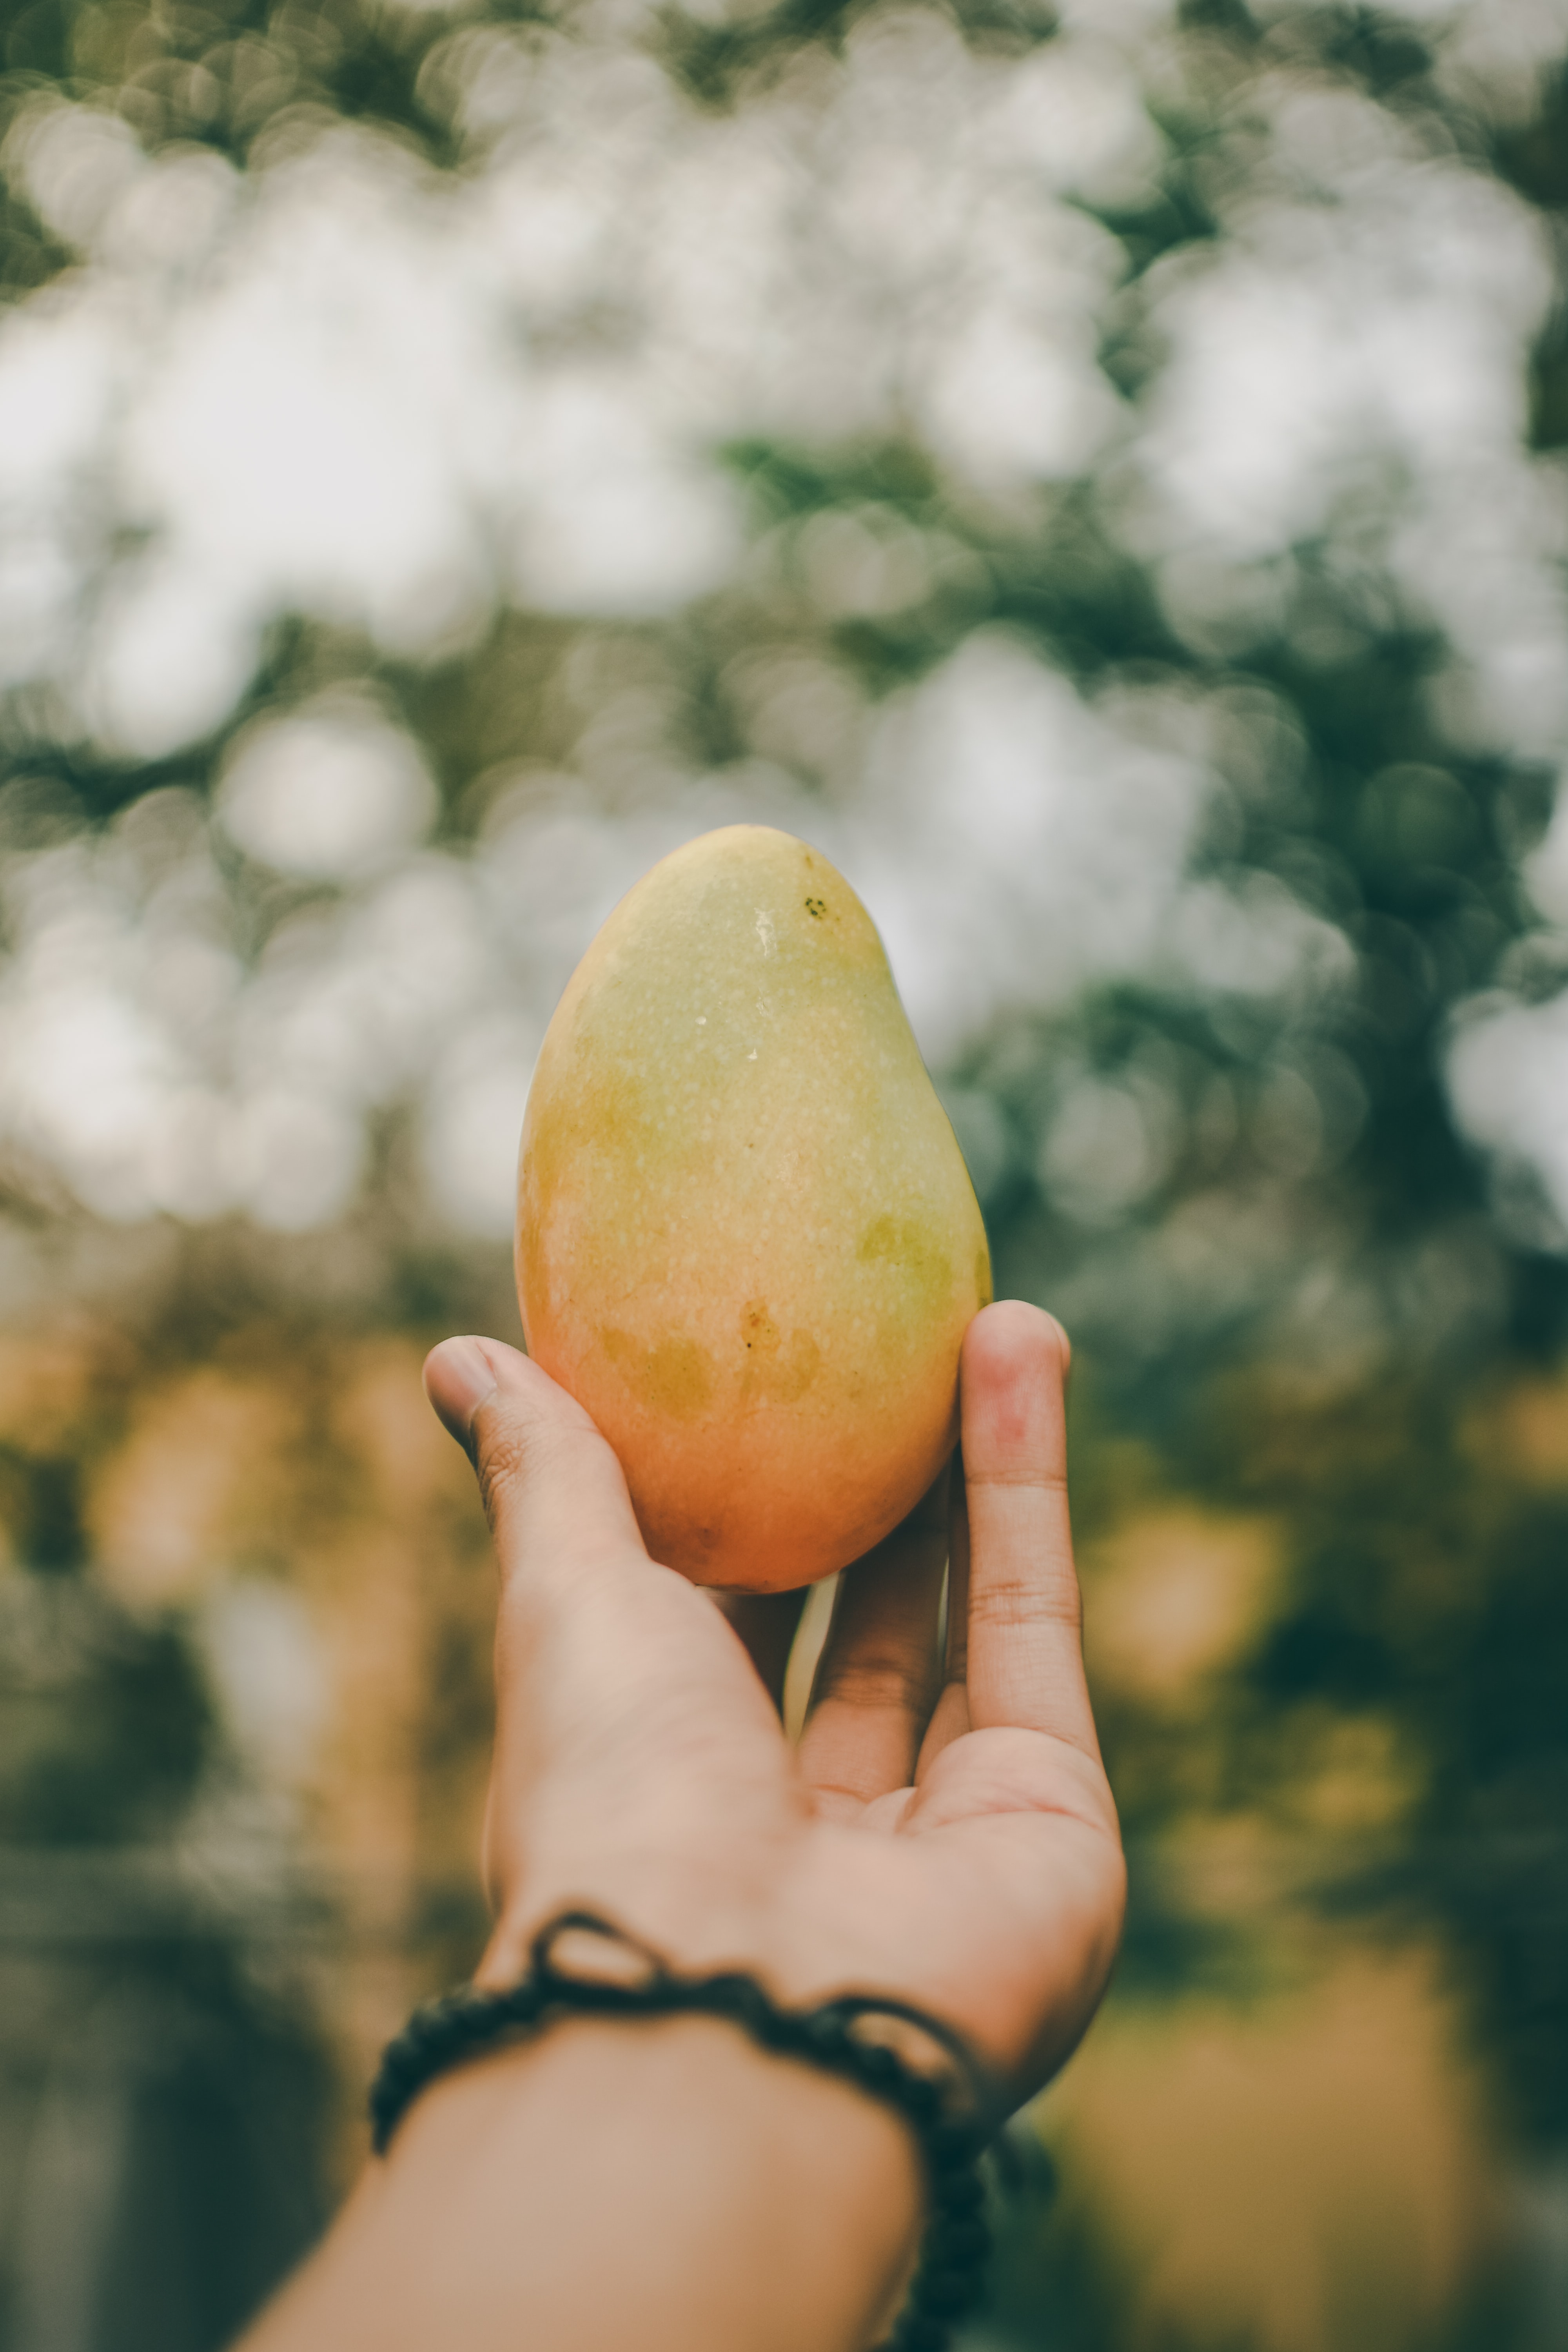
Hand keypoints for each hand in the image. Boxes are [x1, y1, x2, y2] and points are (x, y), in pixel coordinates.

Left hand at [423, 1300, 1123, 2109]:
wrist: (732, 1999)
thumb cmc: (615, 1804)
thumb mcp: (565, 1601)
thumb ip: (546, 1472)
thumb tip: (459, 1353)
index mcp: (680, 1788)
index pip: (724, 1624)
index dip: (754, 1505)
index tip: (776, 1385)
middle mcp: (814, 1825)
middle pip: (863, 1623)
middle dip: (885, 1481)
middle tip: (902, 1344)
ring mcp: (943, 1832)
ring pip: (961, 1614)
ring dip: (976, 1457)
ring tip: (989, 1309)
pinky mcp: (1053, 1825)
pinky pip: (1032, 1626)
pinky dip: (1027, 1486)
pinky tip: (1019, 1351)